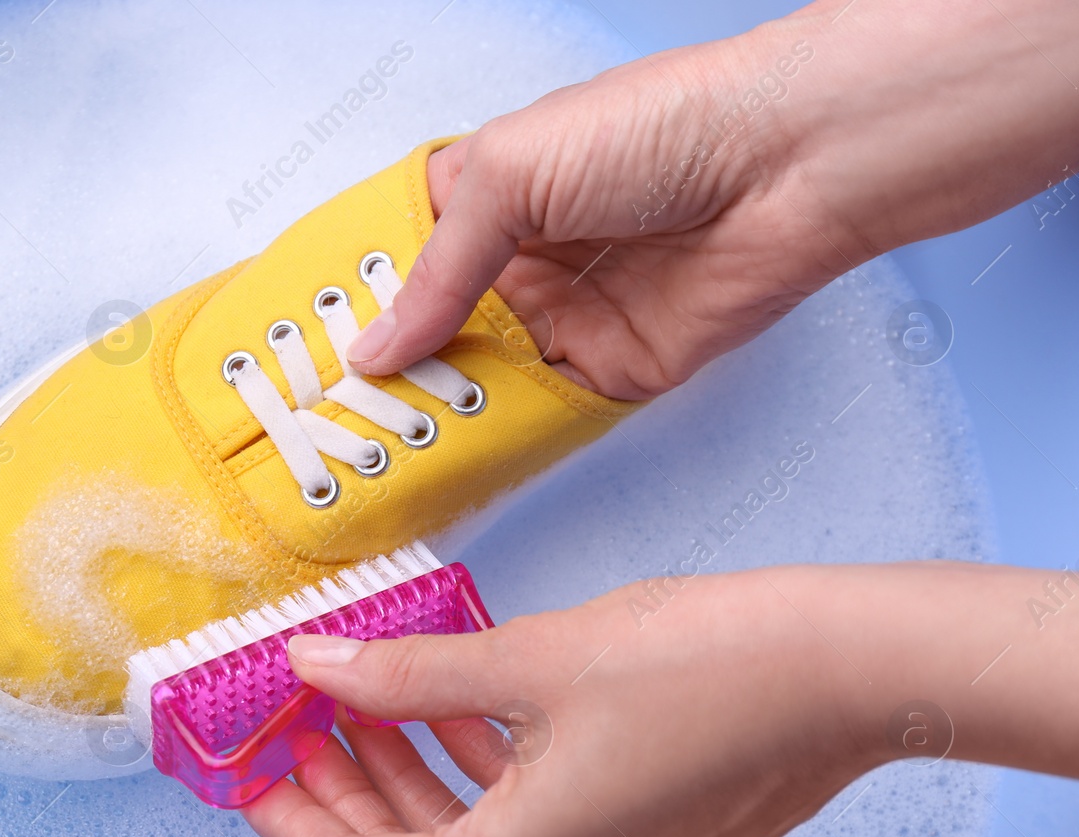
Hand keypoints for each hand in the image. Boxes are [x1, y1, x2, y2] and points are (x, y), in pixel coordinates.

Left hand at [242, 569, 885, 836]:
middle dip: (343, 804)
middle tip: (296, 732)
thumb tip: (317, 664)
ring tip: (359, 709)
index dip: (294, 824)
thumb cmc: (706, 667)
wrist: (844, 676)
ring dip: (405, 794)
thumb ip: (406, 676)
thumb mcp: (528, 661)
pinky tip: (442, 721)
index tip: (254, 772)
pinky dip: (470, 797)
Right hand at [349, 0, 1078, 400]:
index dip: (345, 304)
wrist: (789, 166)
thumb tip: (378, 348)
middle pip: (427, 334)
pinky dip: (495, 445)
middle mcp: (516, 264)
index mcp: (483, 197)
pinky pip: (538, 421)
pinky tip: (443, 466)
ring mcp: (559, 322)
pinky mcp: (608, 375)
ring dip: (428, 418)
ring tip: (360, 457)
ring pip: (474, 384)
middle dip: (376, 379)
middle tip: (313, 423)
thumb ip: (439, 269)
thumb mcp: (511, 174)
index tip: (288, 351)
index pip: (394, 259)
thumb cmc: (659, 128)